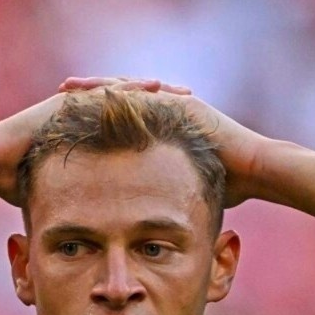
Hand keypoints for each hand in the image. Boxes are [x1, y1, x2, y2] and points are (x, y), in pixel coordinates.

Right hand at [0, 78, 190, 205]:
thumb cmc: (24, 187)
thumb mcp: (68, 199)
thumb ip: (89, 207)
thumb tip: (111, 242)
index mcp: (96, 141)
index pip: (139, 134)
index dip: (166, 136)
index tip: (195, 142)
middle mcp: (91, 119)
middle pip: (139, 109)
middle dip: (169, 108)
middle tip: (201, 110)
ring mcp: (80, 105)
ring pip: (127, 93)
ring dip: (157, 93)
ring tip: (184, 95)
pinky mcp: (71, 98)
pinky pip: (107, 89)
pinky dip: (130, 89)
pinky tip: (153, 88)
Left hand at [58, 77, 266, 207]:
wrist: (256, 172)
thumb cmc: (227, 188)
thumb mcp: (182, 192)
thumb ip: (163, 197)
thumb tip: (145, 227)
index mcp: (161, 131)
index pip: (119, 121)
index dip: (92, 121)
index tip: (64, 124)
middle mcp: (165, 112)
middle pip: (117, 99)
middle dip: (88, 97)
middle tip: (59, 95)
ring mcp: (174, 103)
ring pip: (126, 89)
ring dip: (97, 87)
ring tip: (68, 88)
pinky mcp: (181, 102)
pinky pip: (144, 92)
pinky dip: (120, 91)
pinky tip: (97, 91)